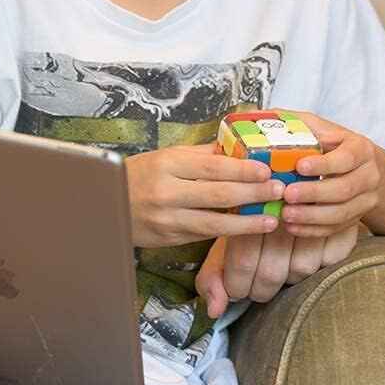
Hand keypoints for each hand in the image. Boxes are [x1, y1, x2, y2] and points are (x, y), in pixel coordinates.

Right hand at [126, 143, 283, 247]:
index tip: (267, 169)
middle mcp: (168, 192)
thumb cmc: (140, 175)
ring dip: (248, 221)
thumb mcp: (167, 156)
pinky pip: (205, 235)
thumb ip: (202, 154)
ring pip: (215, 222)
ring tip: (272, 217)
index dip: (243, 169)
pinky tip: (248, 229)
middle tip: (279, 190)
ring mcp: (168, 218)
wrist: (105, 204)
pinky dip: (230, 232)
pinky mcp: (170, 238)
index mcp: (168, 164)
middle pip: (219, 194)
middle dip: (253, 194)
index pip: (213, 167)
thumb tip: (236, 146)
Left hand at [197, 224, 359, 317]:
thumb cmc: (251, 226)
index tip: (237, 289)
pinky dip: (317, 266)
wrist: (290, 190)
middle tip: (257, 285)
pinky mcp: (343, 223)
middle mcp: (283, 208)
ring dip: (288, 278)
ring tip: (280, 268)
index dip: (238, 286)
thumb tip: (215, 310)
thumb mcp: (224, 247)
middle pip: (272, 272)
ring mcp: (316, 214)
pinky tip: (304, 257)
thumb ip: (212, 277)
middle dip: (261, 289)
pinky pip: (330, 261)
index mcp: (248, 208)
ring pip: (301, 269)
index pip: (244, 262)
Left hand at [276, 112, 380, 236]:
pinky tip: (292, 227)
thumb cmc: (334, 145)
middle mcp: (369, 175)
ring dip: (311, 216)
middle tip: (287, 194)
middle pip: (343, 189)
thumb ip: (298, 123)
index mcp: (361, 149)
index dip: (323, 164)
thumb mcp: (321, 128)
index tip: (299, 167)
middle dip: (313, 193)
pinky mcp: (357, 218)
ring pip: (341, 213)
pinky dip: (313, 230)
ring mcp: (366, 199)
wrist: (364, 168)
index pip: (345, 158)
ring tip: (286, 213)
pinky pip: (336, 228)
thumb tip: (263, 116)